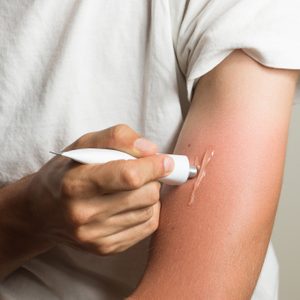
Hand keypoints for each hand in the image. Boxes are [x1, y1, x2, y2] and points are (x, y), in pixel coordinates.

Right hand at [26, 124, 173, 254]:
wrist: (42, 212)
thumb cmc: (65, 173)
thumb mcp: (83, 145)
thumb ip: (117, 137)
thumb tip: (151, 150)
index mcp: (76, 184)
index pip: (129, 176)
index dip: (154, 167)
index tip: (165, 161)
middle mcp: (84, 214)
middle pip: (145, 195)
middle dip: (153, 179)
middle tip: (143, 172)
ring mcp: (95, 236)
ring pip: (149, 210)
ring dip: (149, 194)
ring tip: (132, 188)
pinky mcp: (105, 248)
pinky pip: (147, 227)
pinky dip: (147, 211)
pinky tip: (132, 203)